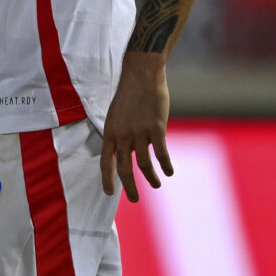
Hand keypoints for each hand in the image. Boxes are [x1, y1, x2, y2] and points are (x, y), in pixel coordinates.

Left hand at [101, 51, 172, 201]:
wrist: (142, 76)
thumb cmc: (130, 94)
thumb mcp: (116, 115)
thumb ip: (121, 134)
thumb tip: (128, 151)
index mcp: (110, 133)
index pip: (105, 162)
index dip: (107, 179)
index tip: (109, 193)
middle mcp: (122, 136)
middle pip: (124, 169)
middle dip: (129, 187)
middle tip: (134, 199)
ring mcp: (139, 133)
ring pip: (144, 164)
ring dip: (151, 178)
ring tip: (156, 185)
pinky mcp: (156, 129)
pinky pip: (161, 154)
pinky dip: (165, 165)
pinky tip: (169, 172)